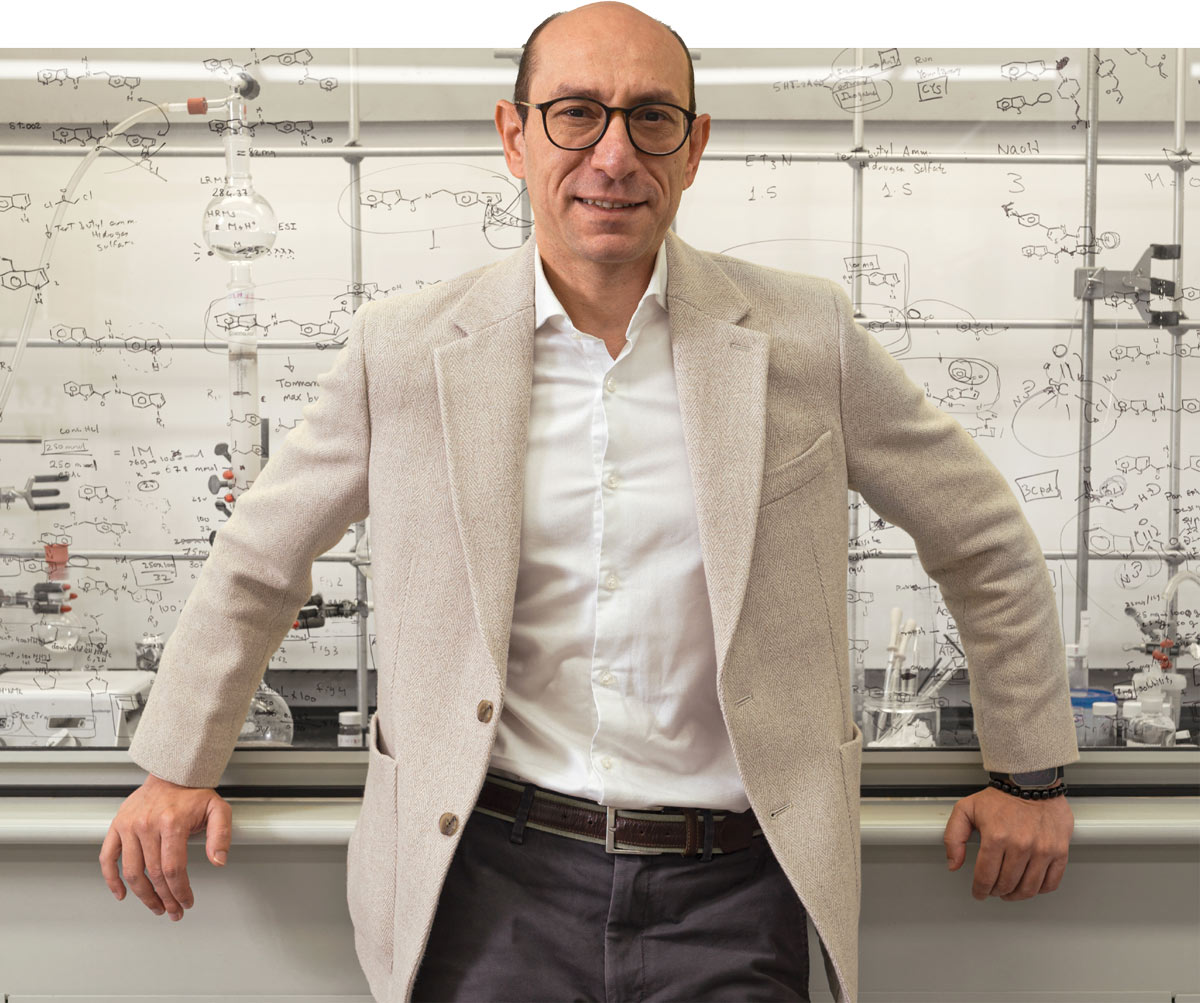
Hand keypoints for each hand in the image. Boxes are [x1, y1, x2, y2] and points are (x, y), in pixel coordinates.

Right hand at [99, 773, 232, 920]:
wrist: (172, 773)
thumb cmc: (194, 793)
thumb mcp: (218, 810)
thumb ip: (221, 836)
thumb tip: (218, 861)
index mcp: (172, 823)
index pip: (174, 869)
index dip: (180, 891)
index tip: (186, 902)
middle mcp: (147, 825)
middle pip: (154, 874)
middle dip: (165, 898)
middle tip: (173, 910)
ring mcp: (129, 826)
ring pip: (132, 872)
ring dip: (143, 895)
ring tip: (155, 906)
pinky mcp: (117, 826)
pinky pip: (108, 857)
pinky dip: (111, 879)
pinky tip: (121, 894)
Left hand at [944, 786, 1073, 900]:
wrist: (1030, 782)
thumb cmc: (1000, 797)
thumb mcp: (966, 810)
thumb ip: (954, 837)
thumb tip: (954, 864)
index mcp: (996, 837)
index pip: (986, 876)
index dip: (980, 889)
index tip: (979, 892)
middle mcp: (1020, 845)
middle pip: (1007, 884)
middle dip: (996, 892)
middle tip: (993, 890)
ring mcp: (1042, 850)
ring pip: (1028, 888)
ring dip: (1016, 895)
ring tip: (1010, 892)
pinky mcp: (1059, 851)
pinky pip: (1051, 882)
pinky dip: (1039, 890)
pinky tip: (1031, 886)